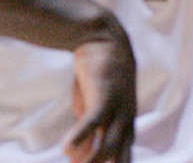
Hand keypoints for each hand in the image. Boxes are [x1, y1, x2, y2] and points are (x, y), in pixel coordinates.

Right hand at [65, 37, 136, 162]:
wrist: (104, 42)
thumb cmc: (97, 80)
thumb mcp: (90, 110)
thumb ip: (87, 134)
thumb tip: (74, 159)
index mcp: (125, 126)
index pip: (124, 159)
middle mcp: (126, 121)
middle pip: (120, 157)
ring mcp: (118, 108)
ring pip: (108, 143)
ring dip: (91, 161)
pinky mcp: (104, 94)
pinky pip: (94, 120)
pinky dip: (81, 135)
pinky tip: (66, 148)